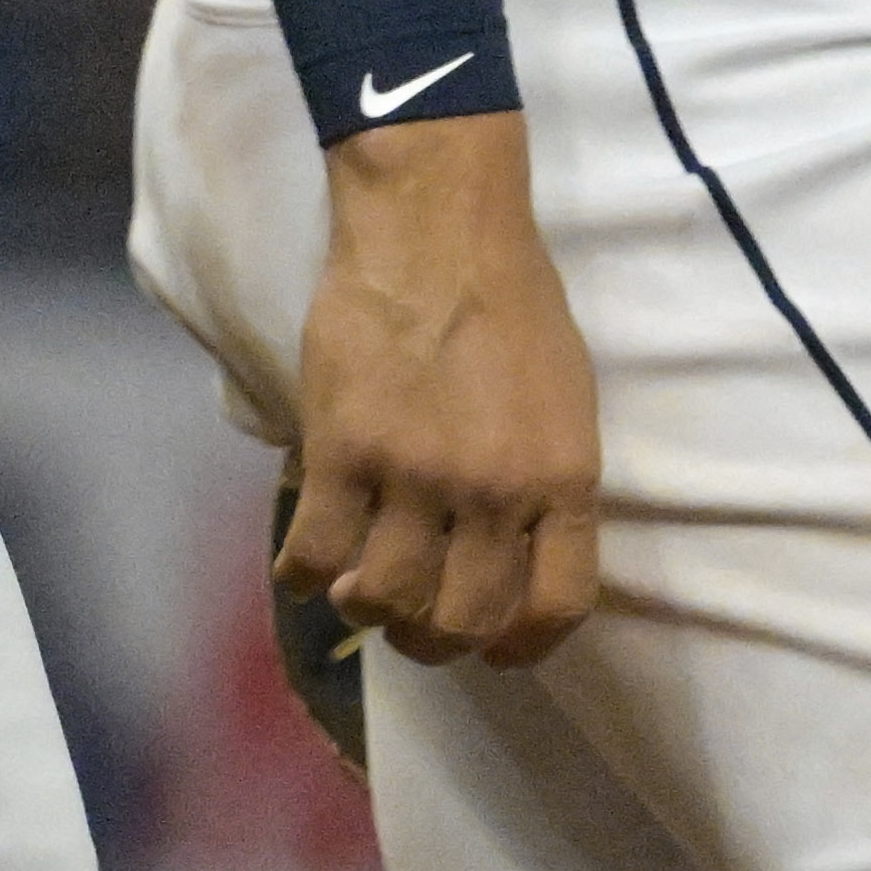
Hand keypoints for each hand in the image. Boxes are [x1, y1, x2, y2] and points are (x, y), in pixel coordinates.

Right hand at [279, 110, 598, 668]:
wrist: (435, 218)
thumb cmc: (511, 296)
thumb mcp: (566, 395)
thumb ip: (545, 479)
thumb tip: (513, 553)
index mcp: (564, 475)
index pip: (558, 605)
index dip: (522, 648)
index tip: (494, 652)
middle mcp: (495, 490)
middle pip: (462, 621)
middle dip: (433, 636)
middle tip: (411, 616)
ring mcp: (415, 474)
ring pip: (385, 600)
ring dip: (367, 607)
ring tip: (358, 585)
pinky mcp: (342, 450)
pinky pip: (314, 555)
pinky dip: (304, 573)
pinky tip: (306, 559)